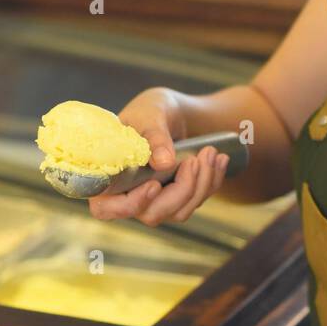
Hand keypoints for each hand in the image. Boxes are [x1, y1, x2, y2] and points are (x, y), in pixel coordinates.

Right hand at [87, 87, 229, 225]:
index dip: (130, 204)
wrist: (173, 113)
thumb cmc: (150, 111)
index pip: (106, 208)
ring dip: (201, 184)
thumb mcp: (150, 115)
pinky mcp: (176, 199)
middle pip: (151, 214)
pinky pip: (196, 201)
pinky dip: (211, 181)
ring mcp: (153, 201)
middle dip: (181, 190)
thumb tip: (163, 163)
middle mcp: (128, 195)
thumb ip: (154, 136)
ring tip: (210, 152)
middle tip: (195, 159)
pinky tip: (220, 159)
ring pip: (179, 212)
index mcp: (108, 177)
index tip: (154, 185)